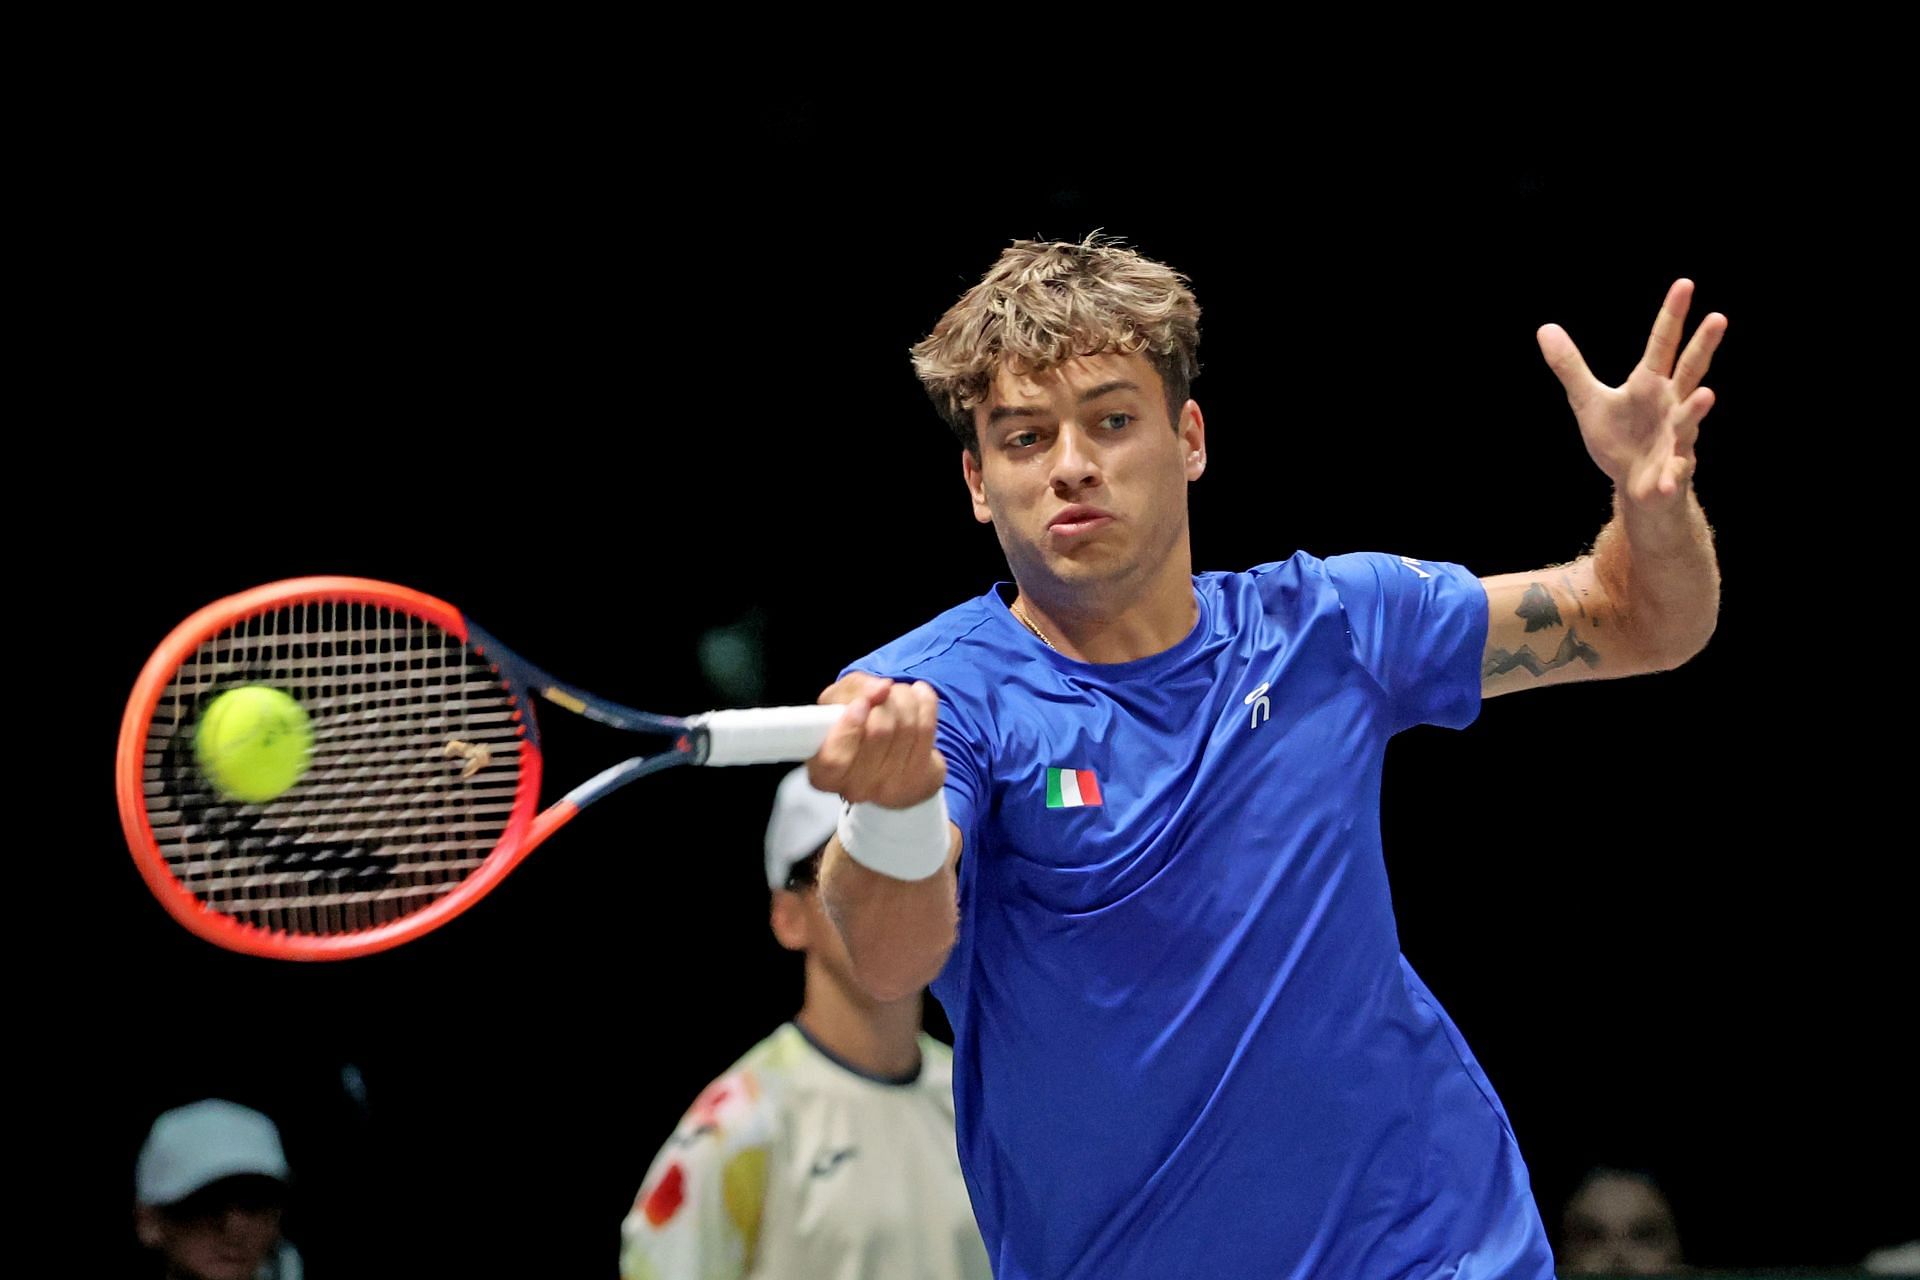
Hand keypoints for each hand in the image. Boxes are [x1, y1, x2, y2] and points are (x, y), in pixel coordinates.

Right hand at [808, 673, 945, 809]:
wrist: (888, 755)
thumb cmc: (855, 726)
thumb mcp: (838, 701)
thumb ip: (853, 690)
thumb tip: (880, 689)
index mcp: (826, 773)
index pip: (834, 759)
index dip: (850, 727)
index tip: (860, 703)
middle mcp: (857, 788)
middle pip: (879, 732)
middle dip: (884, 699)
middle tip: (883, 693)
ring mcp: (892, 789)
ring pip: (908, 726)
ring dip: (905, 698)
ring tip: (899, 695)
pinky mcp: (922, 780)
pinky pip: (929, 729)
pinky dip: (926, 703)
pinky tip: (919, 698)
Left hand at [1537, 279, 1727, 507]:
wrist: (1634, 486)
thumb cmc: (1619, 438)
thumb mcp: (1587, 400)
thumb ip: (1570, 367)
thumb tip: (1544, 328)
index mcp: (1650, 383)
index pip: (1663, 342)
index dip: (1672, 314)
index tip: (1685, 283)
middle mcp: (1670, 404)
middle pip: (1690, 370)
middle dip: (1703, 346)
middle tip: (1719, 317)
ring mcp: (1676, 437)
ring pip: (1689, 419)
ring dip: (1696, 409)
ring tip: (1706, 396)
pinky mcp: (1672, 470)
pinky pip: (1675, 471)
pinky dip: (1671, 474)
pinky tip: (1666, 480)